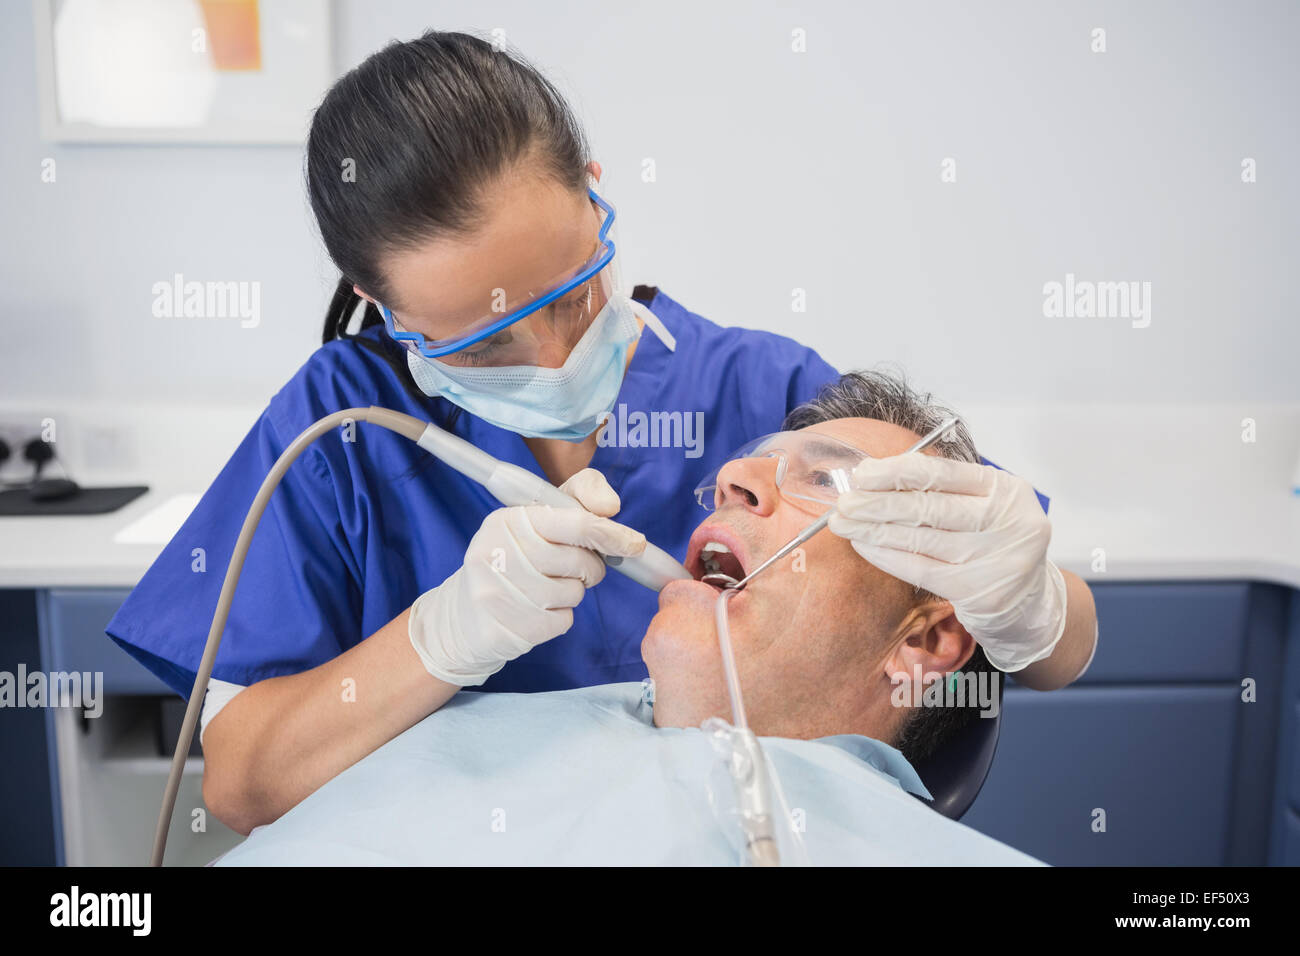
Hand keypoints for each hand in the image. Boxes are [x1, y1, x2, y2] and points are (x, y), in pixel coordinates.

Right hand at [408, 468, 645, 685]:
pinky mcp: (508, 628)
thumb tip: (611, 507)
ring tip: (546, 588)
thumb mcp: (535, 520)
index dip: (611, 533)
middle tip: (573, 568)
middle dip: (590, 568)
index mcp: (508, 520)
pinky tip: (536, 610)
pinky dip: (559, 616)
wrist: (465, 615)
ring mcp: (500, 594)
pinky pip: (563, 620)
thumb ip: (577, 500)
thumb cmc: (513, 558)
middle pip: (581, 561)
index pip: (575, 523)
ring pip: (575, 593)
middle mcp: (498, 553)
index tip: (634, 543)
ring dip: (572, 592)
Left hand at [827, 453, 1066, 671]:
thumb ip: (939, 489)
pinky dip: (887, 556)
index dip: (897, 472)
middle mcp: (1008, 521)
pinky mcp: (979, 591)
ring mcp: (996, 558)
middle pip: (929, 506)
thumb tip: (873, 474)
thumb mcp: (981, 506)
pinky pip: (920, 569)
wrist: (1027, 602)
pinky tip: (864, 545)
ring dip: (874, 529)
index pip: (943, 473)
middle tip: (844, 501)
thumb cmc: (992, 543)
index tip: (863, 473)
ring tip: (843, 522)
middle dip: (878, 503)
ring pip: (921, 539)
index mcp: (1006, 489)